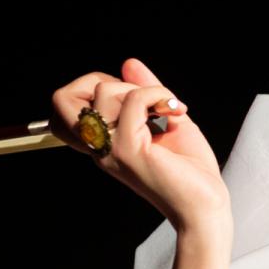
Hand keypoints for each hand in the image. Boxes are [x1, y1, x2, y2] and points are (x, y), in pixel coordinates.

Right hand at [50, 57, 228, 232]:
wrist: (206, 205)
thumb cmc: (190, 169)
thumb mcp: (165, 118)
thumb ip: (145, 91)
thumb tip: (128, 63)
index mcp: (102, 141)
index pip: (64, 103)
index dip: (94, 84)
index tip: (133, 95)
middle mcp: (99, 147)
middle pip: (62, 98)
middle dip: (100, 80)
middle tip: (140, 97)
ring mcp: (110, 149)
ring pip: (105, 91)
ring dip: (143, 89)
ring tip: (167, 108)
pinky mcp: (129, 151)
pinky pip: (135, 101)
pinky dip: (159, 95)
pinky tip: (177, 111)